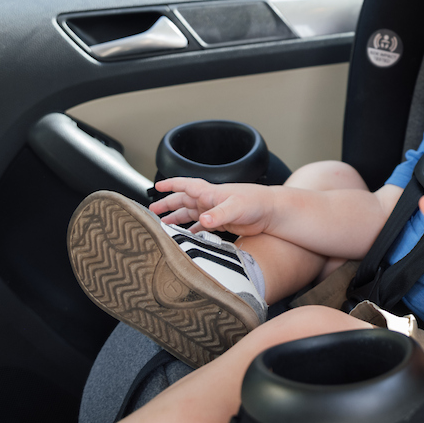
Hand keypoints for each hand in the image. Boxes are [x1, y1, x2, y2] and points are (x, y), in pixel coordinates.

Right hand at [150, 177, 270, 234]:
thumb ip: (218, 214)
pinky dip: (191, 232)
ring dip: (177, 219)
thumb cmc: (256, 202)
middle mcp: (210, 201)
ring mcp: (215, 212)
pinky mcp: (221, 223)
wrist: (272, 212)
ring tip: (163, 225)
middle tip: (152, 211)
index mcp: (210, 192)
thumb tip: (203, 221)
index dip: (171, 184)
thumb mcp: (235, 207)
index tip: (157, 186)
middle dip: (167, 204)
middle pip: (183, 201)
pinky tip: (184, 238)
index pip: (186, 185)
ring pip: (190, 214)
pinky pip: (201, 227)